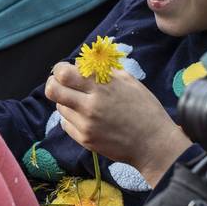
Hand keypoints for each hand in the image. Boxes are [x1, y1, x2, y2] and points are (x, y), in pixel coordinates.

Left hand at [44, 62, 190, 185]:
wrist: (153, 144)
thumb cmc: (145, 109)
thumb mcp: (130, 81)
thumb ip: (105, 70)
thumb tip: (86, 61)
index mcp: (102, 86)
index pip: (64, 72)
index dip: (62, 69)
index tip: (67, 70)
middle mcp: (90, 105)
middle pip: (53, 89)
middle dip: (53, 82)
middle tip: (61, 83)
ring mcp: (86, 124)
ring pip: (59, 106)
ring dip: (66, 100)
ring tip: (82, 102)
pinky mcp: (85, 139)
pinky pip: (66, 123)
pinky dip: (72, 117)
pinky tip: (86, 117)